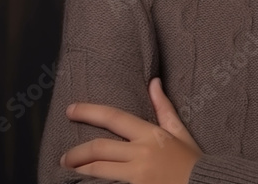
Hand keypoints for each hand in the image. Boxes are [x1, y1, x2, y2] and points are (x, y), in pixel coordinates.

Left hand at [60, 78, 202, 183]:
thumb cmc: (192, 162)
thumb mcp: (180, 133)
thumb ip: (164, 108)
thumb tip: (153, 82)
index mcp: (150, 135)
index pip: (114, 118)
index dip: (89, 112)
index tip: (71, 110)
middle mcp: (141, 154)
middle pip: (99, 148)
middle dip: (77, 152)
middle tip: (65, 158)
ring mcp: (137, 176)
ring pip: (99, 169)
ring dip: (81, 169)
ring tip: (70, 170)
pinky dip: (96, 183)